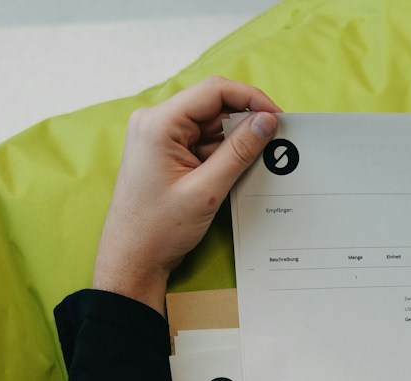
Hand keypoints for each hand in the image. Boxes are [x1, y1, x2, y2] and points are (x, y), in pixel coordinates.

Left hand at [92, 76, 281, 309]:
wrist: (132, 259)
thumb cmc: (158, 230)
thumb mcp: (206, 191)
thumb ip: (239, 152)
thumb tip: (267, 121)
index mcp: (159, 123)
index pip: (214, 91)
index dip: (251, 98)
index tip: (278, 118)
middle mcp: (156, 122)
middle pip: (213, 106)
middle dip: (244, 122)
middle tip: (273, 141)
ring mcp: (159, 137)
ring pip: (210, 125)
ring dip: (233, 143)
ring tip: (251, 167)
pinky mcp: (165, 152)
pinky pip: (202, 142)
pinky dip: (222, 155)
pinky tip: (233, 174)